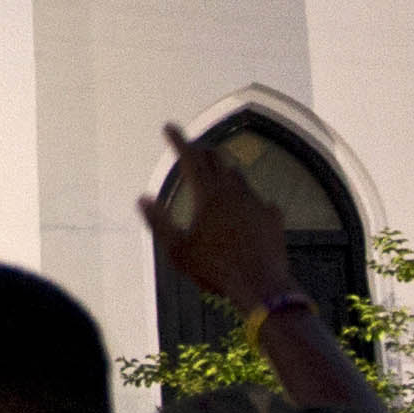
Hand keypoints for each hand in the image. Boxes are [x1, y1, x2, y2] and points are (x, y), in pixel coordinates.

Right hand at [138, 123, 305, 318]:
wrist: (261, 285)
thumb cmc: (214, 268)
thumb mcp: (177, 250)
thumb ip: (159, 223)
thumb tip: (142, 198)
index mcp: (207, 195)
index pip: (190, 158)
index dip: (178, 140)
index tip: (169, 127)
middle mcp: (233, 191)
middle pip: (216, 160)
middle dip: (202, 150)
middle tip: (193, 148)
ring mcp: (255, 202)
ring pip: (238, 176)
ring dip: (225, 169)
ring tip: (218, 171)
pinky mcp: (271, 216)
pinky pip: (258, 199)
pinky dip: (246, 197)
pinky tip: (248, 205)